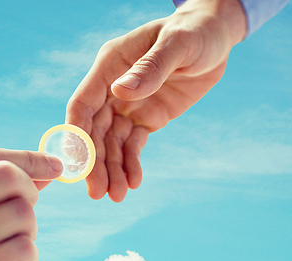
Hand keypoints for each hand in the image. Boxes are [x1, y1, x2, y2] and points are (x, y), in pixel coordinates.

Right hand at [0, 149, 62, 260]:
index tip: (55, 166)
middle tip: (21, 218)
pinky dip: (29, 258)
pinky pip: (26, 248)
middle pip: (7, 177)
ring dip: (28, 232)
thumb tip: (46, 169)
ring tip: (7, 250)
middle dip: (28, 194)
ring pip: (23, 214)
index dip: (27, 158)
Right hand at [66, 0, 245, 201]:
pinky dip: (131, 164)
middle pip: (94, 131)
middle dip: (95, 162)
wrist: (214, 38)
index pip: (82, 104)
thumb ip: (150, 68)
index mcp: (109, 66)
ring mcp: (128, 105)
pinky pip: (134, 145)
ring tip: (116, 196)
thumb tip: (121, 92)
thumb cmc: (194, 32)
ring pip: (112, 143)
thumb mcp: (177, 44)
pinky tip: (133, 182)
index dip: (77, 133)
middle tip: (97, 192)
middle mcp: (112, 89)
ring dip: (112, 169)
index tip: (78, 163)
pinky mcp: (146, 118)